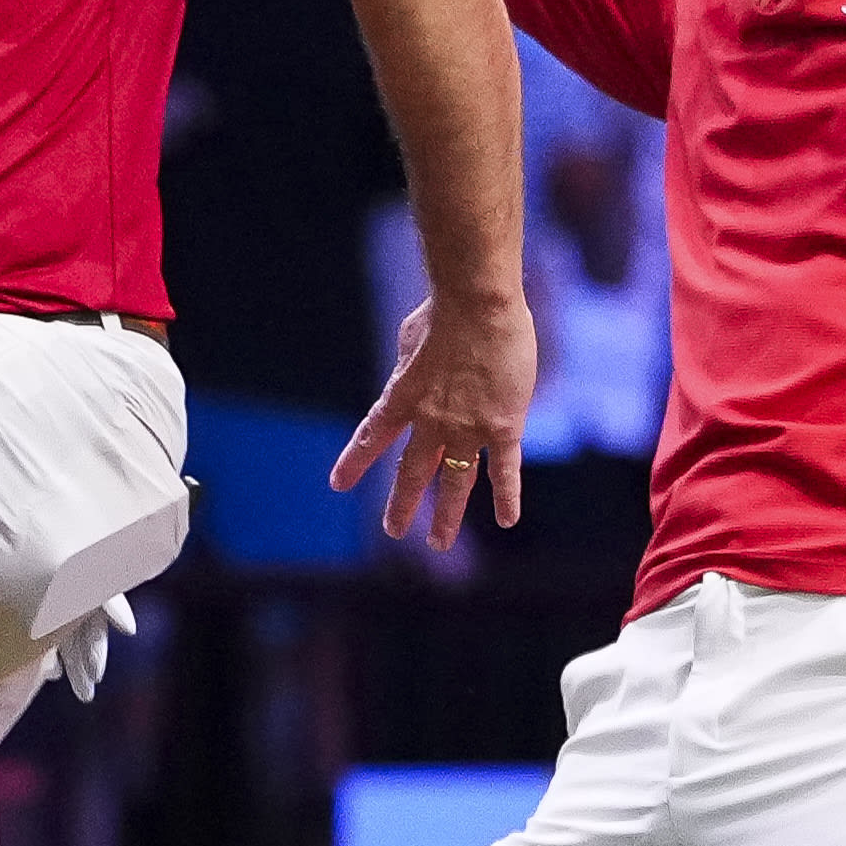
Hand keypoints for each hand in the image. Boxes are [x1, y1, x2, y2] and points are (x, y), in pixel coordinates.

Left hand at [338, 277, 534, 546]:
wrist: (478, 303)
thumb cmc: (444, 309)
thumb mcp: (409, 338)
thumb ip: (407, 366)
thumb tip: (407, 374)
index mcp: (402, 397)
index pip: (372, 436)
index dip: (355, 461)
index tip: (338, 484)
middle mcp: (430, 421)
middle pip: (412, 472)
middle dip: (402, 504)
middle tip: (394, 530)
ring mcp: (467, 428)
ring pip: (455, 481)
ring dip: (447, 514)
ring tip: (438, 542)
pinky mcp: (503, 426)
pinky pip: (505, 469)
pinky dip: (507, 495)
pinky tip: (507, 521)